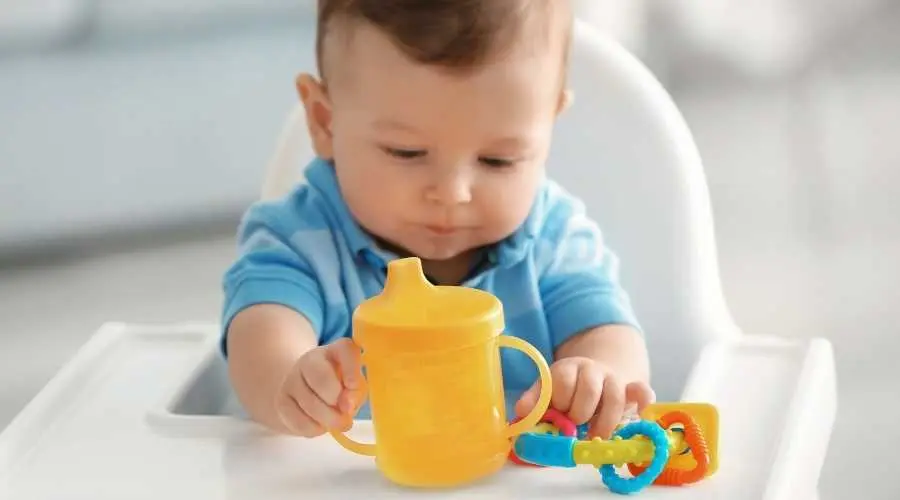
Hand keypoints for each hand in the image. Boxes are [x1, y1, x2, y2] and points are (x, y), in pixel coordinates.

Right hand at [274, 338, 365, 436]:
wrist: (311, 396)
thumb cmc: (341, 389)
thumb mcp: (355, 387)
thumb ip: (356, 393)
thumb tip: (346, 407)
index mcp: (335, 350)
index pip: (344, 349)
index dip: (351, 369)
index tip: (354, 387)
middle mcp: (311, 359)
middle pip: (321, 379)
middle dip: (336, 401)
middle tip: (346, 415)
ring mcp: (292, 378)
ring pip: (309, 403)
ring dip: (327, 420)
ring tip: (336, 423)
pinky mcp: (281, 400)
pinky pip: (297, 420)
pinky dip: (313, 429)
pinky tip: (320, 425)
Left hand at [514, 357, 654, 438]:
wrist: (595, 376)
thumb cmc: (567, 393)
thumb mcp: (548, 392)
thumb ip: (535, 401)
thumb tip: (521, 412)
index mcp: (567, 368)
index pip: (563, 381)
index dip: (559, 400)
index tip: (558, 414)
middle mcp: (592, 370)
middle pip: (589, 388)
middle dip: (580, 412)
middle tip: (575, 425)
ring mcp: (613, 380)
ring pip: (614, 395)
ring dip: (605, 420)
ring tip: (596, 436)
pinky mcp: (631, 390)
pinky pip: (642, 390)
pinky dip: (643, 399)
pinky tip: (641, 411)